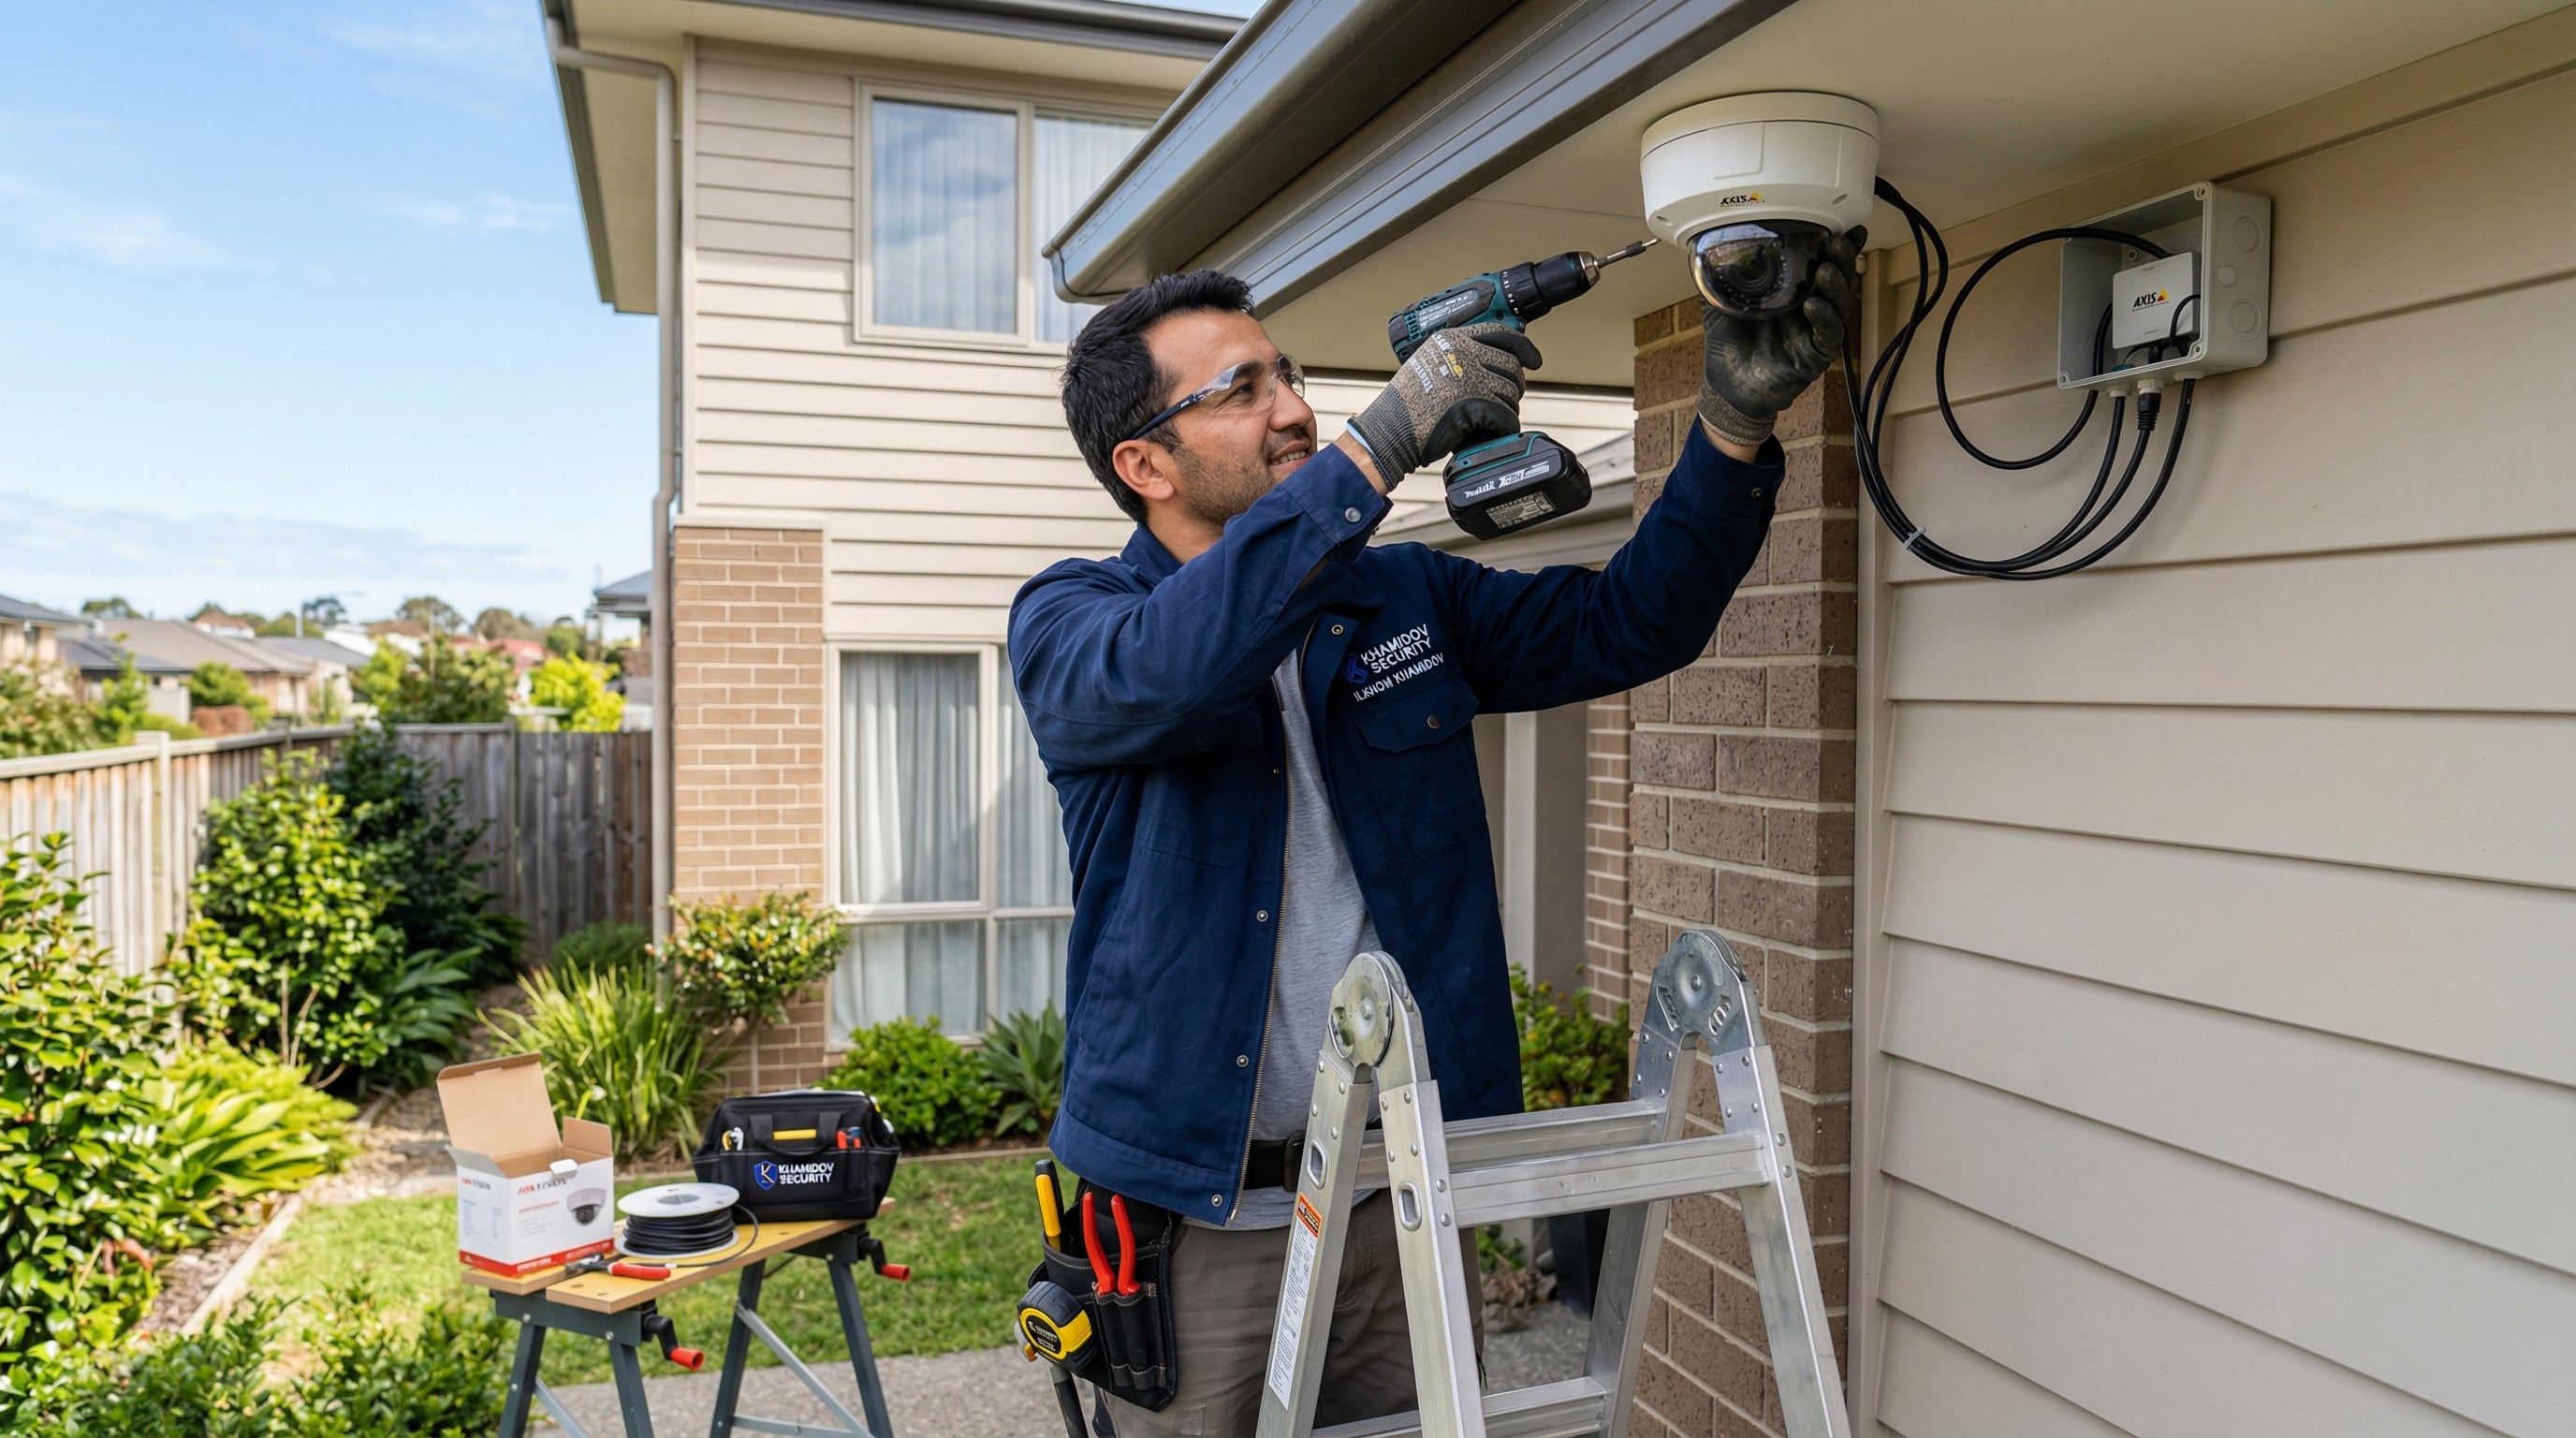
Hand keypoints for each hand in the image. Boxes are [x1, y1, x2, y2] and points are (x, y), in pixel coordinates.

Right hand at [1348, 323, 1540, 479]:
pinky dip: (1504, 428)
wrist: (1388, 431)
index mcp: (1451, 339)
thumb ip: (1459, 358)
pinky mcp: (1472, 404)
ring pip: (1511, 393)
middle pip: (1512, 366)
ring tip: (1488, 420)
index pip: (1501, 333)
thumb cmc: (1406, 406)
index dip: (1524, 348)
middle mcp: (1461, 353)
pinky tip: (1492, 432)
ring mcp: (1467, 377)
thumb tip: (1499, 363)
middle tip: (1505, 401)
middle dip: (1514, 387)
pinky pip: (1506, 417)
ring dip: (1506, 410)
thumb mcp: (1430, 364)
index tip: (1534, 361)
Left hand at [1699, 226, 1864, 446]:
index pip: (1820, 263)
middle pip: (1837, 278)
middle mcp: (1809, 309)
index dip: (1834, 246)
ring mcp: (1814, 332)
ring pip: (1838, 304)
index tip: (1843, 226)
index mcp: (1792, 292)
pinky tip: (1813, 304)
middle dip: (1840, 258)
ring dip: (1836, 284)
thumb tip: (1700, 250)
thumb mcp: (1720, 306)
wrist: (1728, 388)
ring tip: (1826, 270)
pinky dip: (1823, 318)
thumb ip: (1716, 280)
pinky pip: (1827, 335)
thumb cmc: (1730, 348)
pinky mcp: (1815, 355)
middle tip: (1836, 242)